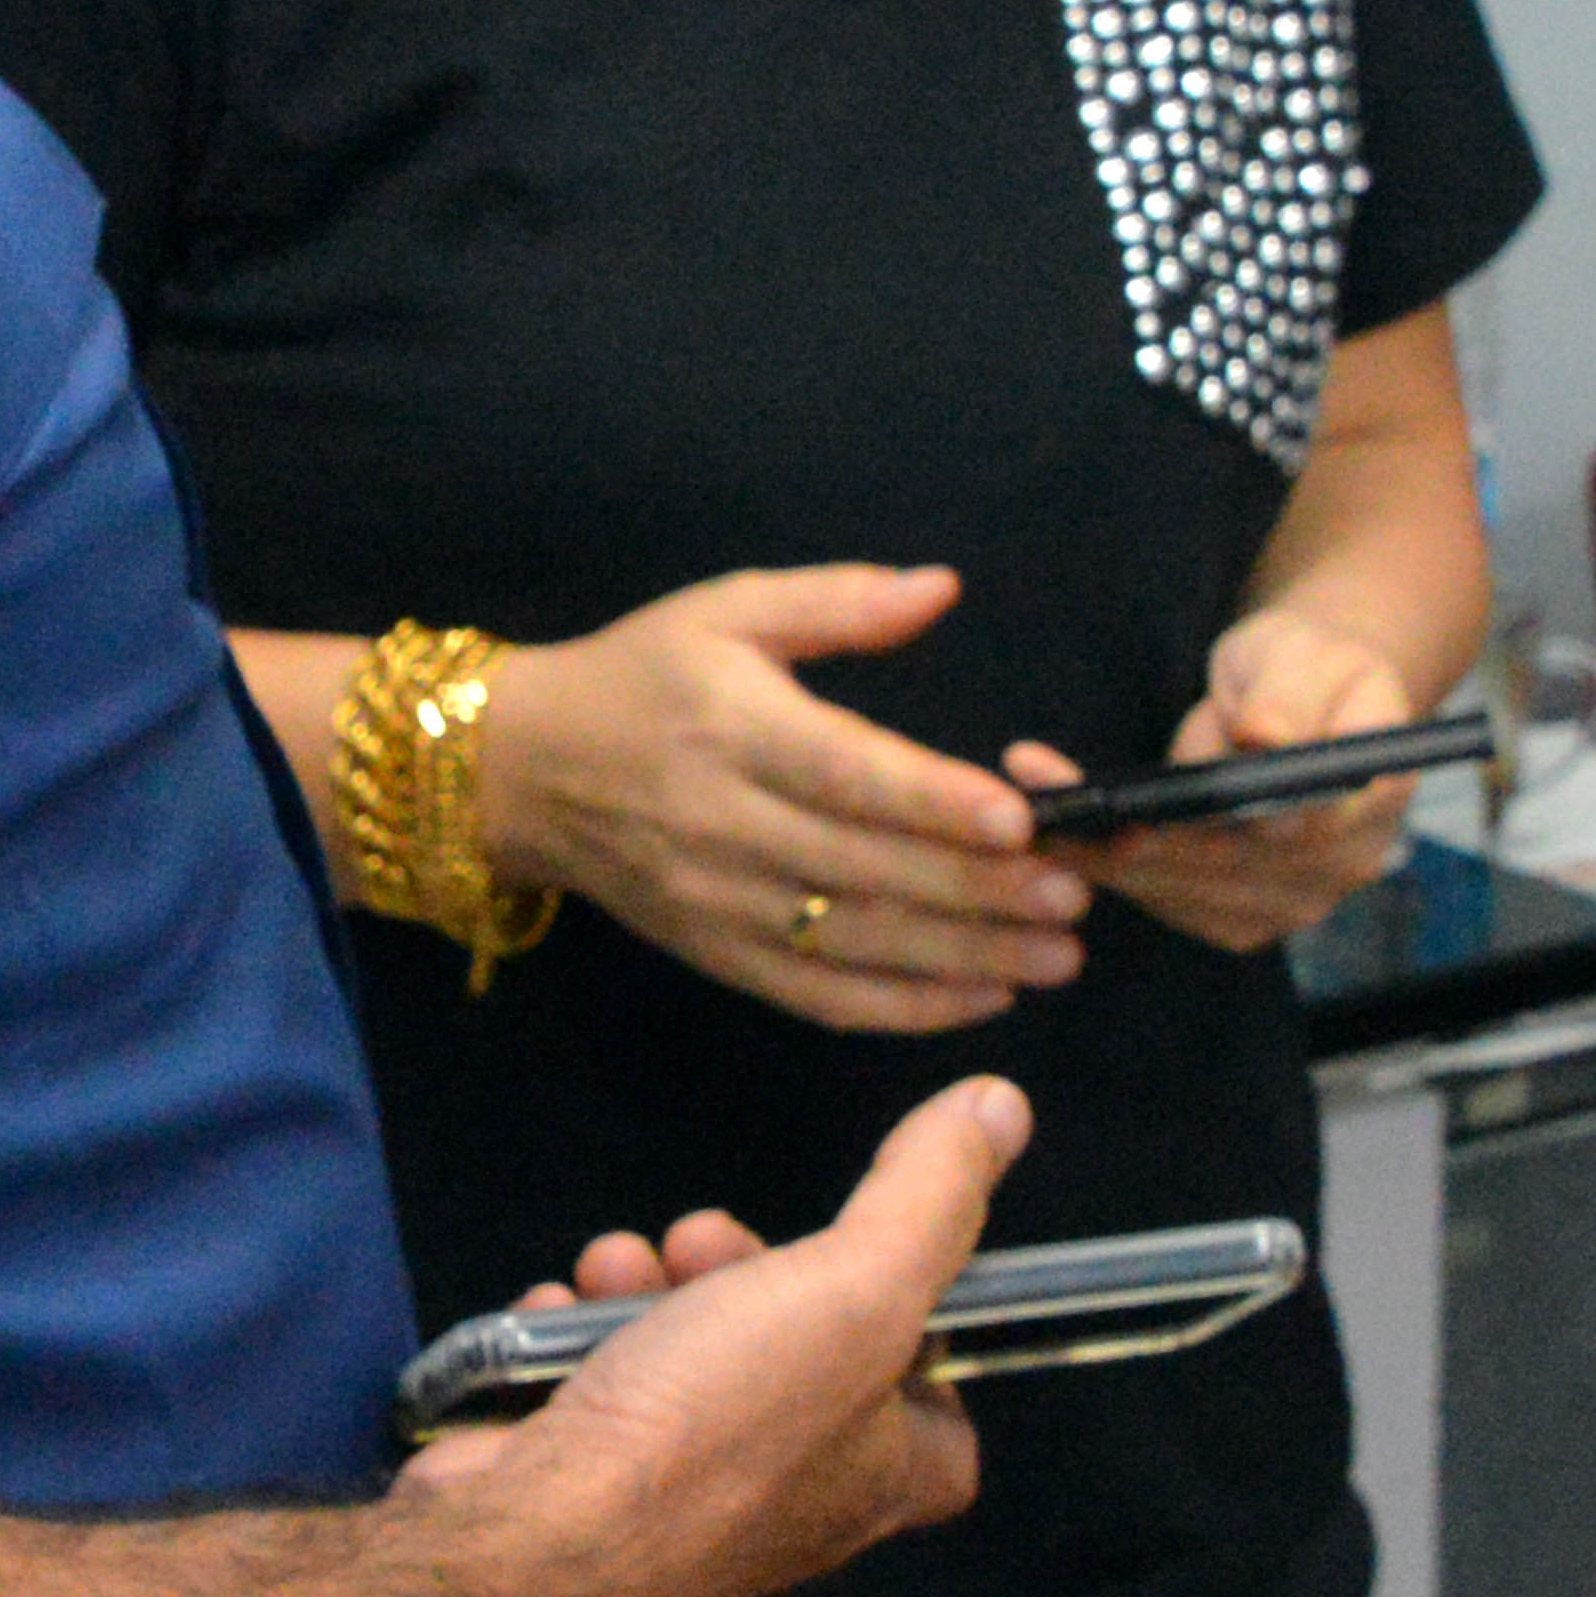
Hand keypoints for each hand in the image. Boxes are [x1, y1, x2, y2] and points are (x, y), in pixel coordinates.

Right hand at [395, 1076, 1022, 1596]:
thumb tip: (1002, 1107)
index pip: (941, 1406)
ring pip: (691, 1354)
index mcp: (882, 1476)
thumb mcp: (857, 1288)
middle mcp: (795, 1500)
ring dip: (646, 1288)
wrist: (531, 1540)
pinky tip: (558, 1318)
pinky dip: (576, 1338)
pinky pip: (604, 1386)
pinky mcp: (597, 1489)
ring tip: (616, 1271)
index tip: (871, 1259)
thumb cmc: (714, 1431)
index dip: (914, 1325)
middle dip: (741, 1266)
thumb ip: (931, 1195)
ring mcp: (688, 1502)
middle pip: (798, 1349)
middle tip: (701, 1240)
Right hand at [477, 567, 1089, 1032]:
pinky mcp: (717, 957)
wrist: (522, 770)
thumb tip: (942, 588)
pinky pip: (819, 996)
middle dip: (978, 892)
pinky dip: (904, 1008)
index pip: (847, 776)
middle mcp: (725, 825)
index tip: (1021, 821)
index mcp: (734, 727)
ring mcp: (719, 904)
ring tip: (1056, 957)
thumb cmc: (641, 674)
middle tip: (1074, 896)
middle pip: (866, 872)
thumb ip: (840, 602)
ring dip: (963, 959)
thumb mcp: (728, 608)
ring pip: (854, 945)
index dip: (935, 802)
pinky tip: (982, 998)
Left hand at [1008, 614, 1421, 955]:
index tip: (1137, 813)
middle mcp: (1343, 867)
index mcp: (1375, 798)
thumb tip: (1264, 738)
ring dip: (1106, 864)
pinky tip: (1058, 843)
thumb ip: (1288, 695)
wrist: (1304, 695)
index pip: (1296, 831)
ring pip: (1188, 896)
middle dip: (1134, 846)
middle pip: (1229, 874)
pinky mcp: (1242, 916)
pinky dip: (1113, 875)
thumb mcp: (1305, 654)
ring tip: (1034, 822)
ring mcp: (1292, 902)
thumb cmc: (1308, 666)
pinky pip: (1171, 904)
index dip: (1212, 827)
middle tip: (1051, 818)